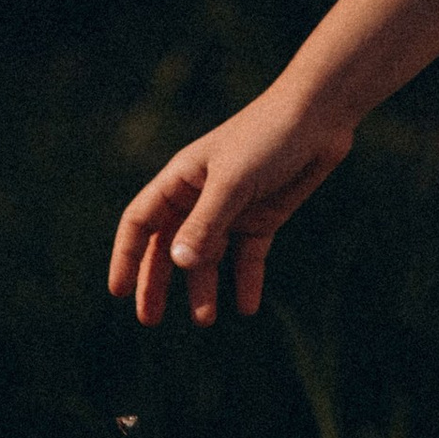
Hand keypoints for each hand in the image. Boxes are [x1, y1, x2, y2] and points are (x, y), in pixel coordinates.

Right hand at [107, 86, 353, 326]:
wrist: (319, 117)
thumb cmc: (268, 138)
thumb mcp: (233, 182)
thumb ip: (205, 223)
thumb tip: (177, 263)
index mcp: (181, 180)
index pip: (141, 222)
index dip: (126, 256)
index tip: (119, 292)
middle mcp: (201, 197)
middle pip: (169, 246)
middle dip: (158, 282)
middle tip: (150, 320)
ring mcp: (232, 209)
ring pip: (208, 256)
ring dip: (203, 287)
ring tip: (205, 320)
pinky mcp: (263, 217)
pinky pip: (247, 257)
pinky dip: (245, 281)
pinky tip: (246, 307)